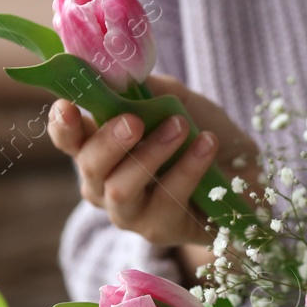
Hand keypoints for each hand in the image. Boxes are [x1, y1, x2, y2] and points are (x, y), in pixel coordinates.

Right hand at [46, 73, 257, 250]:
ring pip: (121, 190)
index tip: (68, 105)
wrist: (244, 168)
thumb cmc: (199, 132)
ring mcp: (130, 212)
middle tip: (134, 120)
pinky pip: (167, 201)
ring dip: (150, 155)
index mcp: (100, 148)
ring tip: (180, 127)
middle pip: (90, 167)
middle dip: (109, 142)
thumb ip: (147, 89)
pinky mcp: (160, 230)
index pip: (69, 139)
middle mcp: (105, 185)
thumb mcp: (176, 101)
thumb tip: (121, 75)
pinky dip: (188, 168)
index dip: (63, 125)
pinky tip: (206, 144)